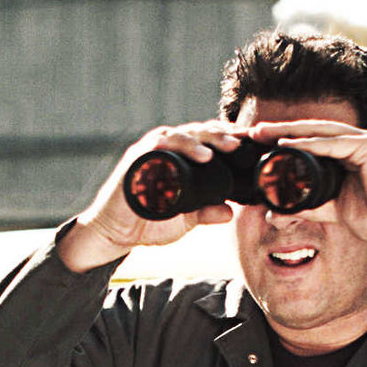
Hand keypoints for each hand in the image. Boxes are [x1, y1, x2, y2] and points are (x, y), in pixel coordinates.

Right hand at [60, 120, 241, 269]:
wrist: (114, 233)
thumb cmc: (146, 221)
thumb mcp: (183, 220)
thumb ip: (204, 213)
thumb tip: (229, 213)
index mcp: (179, 159)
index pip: (207, 141)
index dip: (228, 140)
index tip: (252, 144)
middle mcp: (166, 149)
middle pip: (199, 132)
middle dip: (224, 135)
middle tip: (245, 141)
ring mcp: (151, 151)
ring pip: (184, 133)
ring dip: (208, 137)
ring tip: (228, 146)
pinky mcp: (138, 157)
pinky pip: (162, 143)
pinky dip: (182, 145)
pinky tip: (200, 154)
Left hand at [247, 120, 366, 245]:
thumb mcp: (334, 211)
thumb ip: (310, 206)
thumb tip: (280, 210)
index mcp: (347, 155)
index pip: (310, 143)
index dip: (284, 142)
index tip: (258, 147)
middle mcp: (354, 144)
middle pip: (311, 132)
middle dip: (281, 131)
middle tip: (253, 133)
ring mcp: (363, 142)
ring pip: (320, 132)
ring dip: (291, 131)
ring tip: (265, 133)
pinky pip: (335, 143)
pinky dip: (311, 142)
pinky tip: (291, 143)